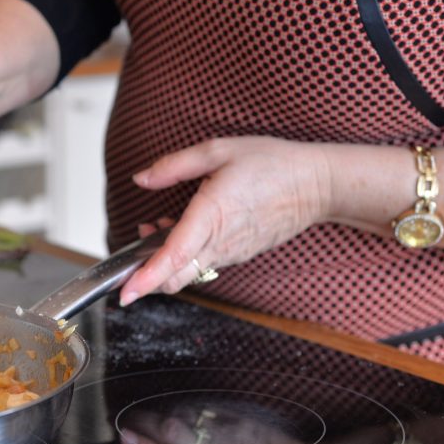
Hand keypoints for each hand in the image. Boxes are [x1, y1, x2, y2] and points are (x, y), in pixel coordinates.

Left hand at [119, 136, 332, 304]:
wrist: (316, 185)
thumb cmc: (271, 163)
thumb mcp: (218, 150)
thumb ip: (174, 165)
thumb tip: (141, 178)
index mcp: (212, 214)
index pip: (174, 256)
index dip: (147, 277)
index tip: (126, 292)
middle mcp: (221, 242)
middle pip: (175, 277)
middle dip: (146, 275)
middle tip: (130, 255)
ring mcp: (230, 252)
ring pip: (187, 272)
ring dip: (163, 259)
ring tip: (155, 226)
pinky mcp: (237, 254)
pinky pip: (203, 263)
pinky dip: (183, 255)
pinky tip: (180, 228)